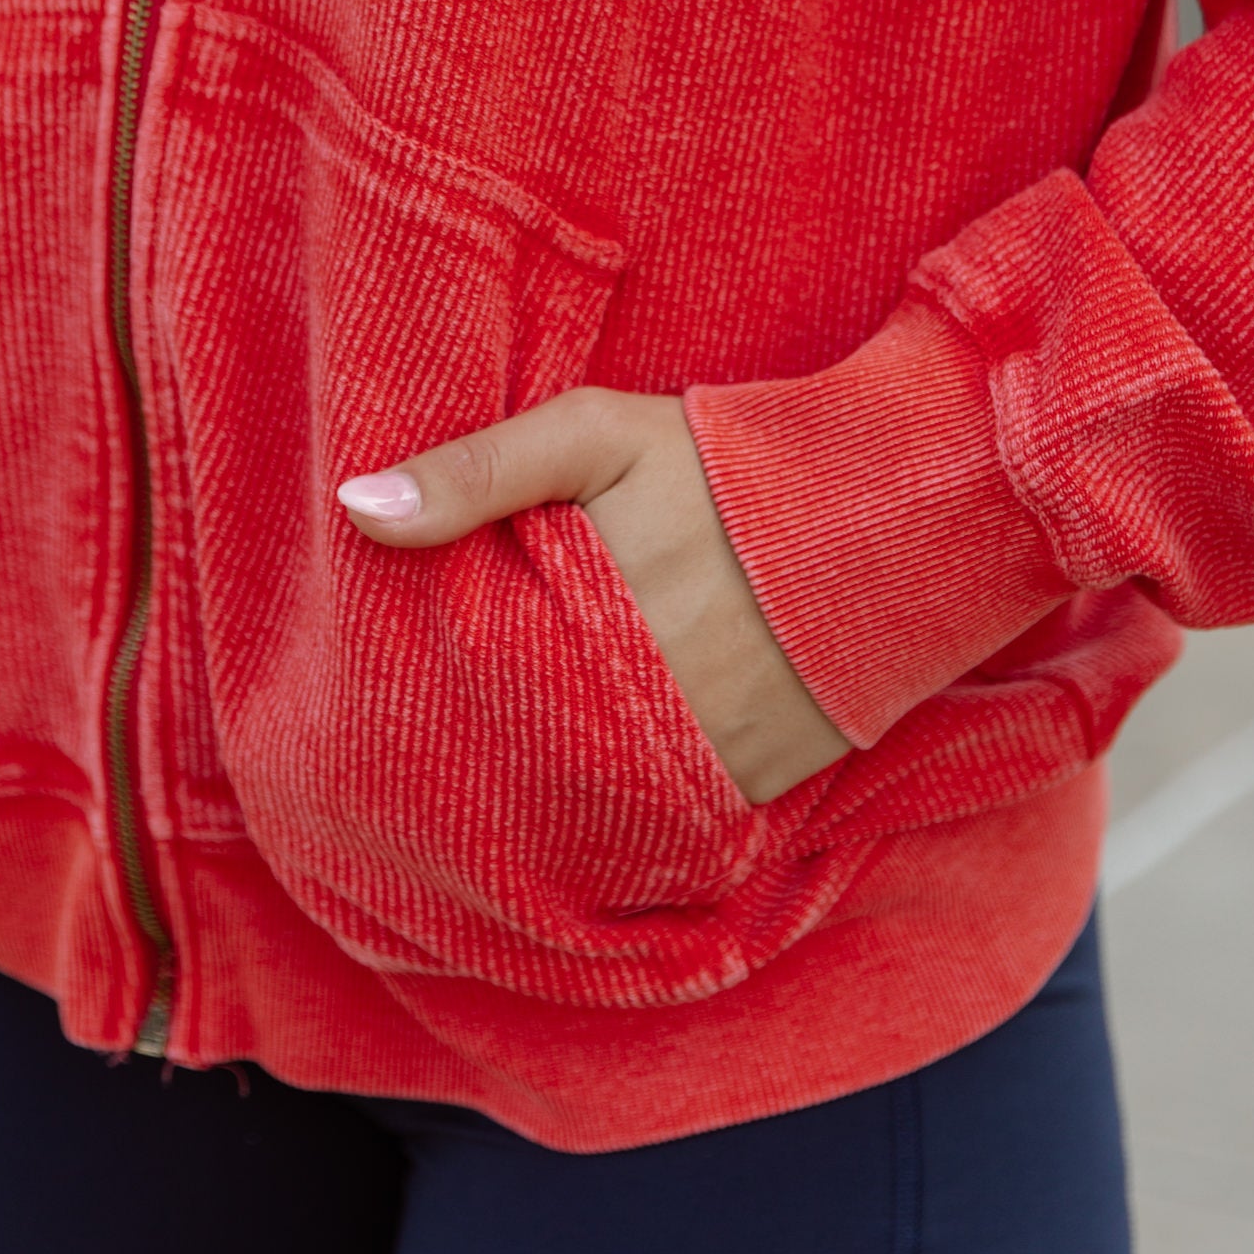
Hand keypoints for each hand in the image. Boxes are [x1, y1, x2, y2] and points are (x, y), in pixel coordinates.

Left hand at [339, 390, 849, 801]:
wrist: (898, 505)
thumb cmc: (730, 461)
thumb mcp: (596, 433)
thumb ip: (478, 470)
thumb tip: (355, 512)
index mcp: (588, 626)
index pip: (473, 691)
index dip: (432, 698)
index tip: (388, 707)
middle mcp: (643, 713)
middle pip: (523, 760)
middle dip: (483, 754)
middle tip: (433, 761)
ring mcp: (704, 763)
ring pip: (589, 803)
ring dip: (552, 787)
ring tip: (518, 762)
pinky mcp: (755, 788)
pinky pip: (664, 819)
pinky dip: (630, 806)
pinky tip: (598, 778)